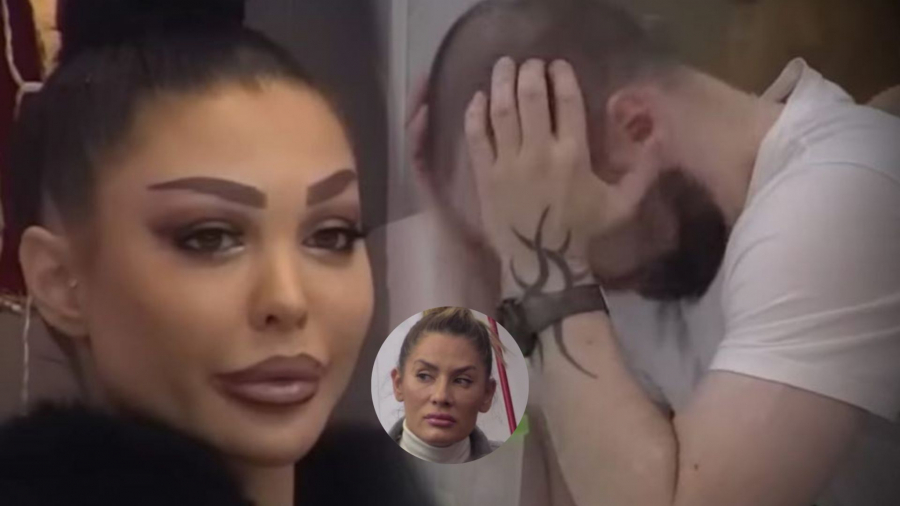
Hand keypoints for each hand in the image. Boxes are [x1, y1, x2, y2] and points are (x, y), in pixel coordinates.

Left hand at [465, 58, 646, 291]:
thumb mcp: (623, 204)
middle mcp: (540, 153)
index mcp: (574, 155)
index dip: (561, 76)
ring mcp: (509, 164)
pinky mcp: (486, 176)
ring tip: (503, 66)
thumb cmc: (583, 230)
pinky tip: (478, 97)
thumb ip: (644, 170)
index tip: (557, 64)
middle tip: (529, 63)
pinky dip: (476, 113)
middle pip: (532, 97)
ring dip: (501, 83)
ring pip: (502, 111)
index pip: (567, 101)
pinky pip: (477, 136)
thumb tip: (662, 135)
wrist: (543, 262)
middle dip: (529, 72)